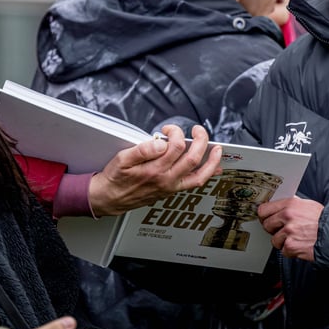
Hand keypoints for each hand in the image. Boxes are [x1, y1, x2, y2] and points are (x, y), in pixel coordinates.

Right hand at [87, 125, 222, 215]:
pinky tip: (214, 169)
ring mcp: (171, 187)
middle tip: (198, 130)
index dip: (176, 132)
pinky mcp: (172, 191)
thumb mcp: (122, 159)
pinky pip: (194, 184)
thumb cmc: (116, 178)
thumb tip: (160, 142)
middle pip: (193, 158)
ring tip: (217, 149)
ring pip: (199, 175)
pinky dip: (207, 175)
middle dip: (200, 140)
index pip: (175, 146)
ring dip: (212, 161)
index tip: (168, 129)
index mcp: (154, 170)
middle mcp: (166, 180)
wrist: (110, 198)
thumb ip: (142, 149)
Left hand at [257, 196, 322, 261]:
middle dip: (274, 230)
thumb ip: (293, 205)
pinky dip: (291, 251)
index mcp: (291, 203)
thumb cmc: (325, 221)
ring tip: (296, 239)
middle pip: (266, 225)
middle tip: (284, 231)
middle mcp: (288, 216)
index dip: (265, 216)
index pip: (264, 209)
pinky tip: (300, 245)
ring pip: (274, 240)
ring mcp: (289, 231)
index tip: (266, 219)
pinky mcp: (291, 246)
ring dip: (283, 242)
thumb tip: (281, 205)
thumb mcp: (308, 205)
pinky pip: (284, 251)